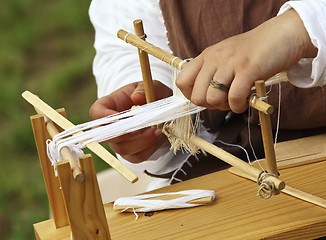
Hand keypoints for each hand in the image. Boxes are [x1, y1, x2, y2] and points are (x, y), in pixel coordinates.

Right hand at [89, 80, 171, 162]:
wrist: (163, 111)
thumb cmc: (152, 95)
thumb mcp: (151, 86)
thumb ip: (144, 89)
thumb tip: (137, 97)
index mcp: (110, 105)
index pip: (96, 112)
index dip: (104, 116)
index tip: (121, 117)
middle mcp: (111, 126)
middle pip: (105, 136)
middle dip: (123, 134)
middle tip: (140, 127)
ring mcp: (119, 141)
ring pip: (121, 149)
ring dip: (141, 142)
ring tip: (157, 131)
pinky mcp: (131, 153)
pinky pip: (137, 157)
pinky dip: (150, 149)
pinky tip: (158, 137)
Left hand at [176, 10, 316, 112]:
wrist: (280, 36)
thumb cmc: (251, 52)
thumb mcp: (224, 58)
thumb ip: (210, 74)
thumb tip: (200, 98)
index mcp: (206, 56)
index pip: (182, 82)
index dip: (191, 96)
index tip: (206, 99)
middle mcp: (214, 58)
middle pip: (197, 96)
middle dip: (210, 106)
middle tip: (225, 101)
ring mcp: (230, 63)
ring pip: (213, 99)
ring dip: (225, 107)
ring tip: (236, 100)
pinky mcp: (248, 70)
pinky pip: (234, 98)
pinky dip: (239, 106)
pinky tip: (245, 101)